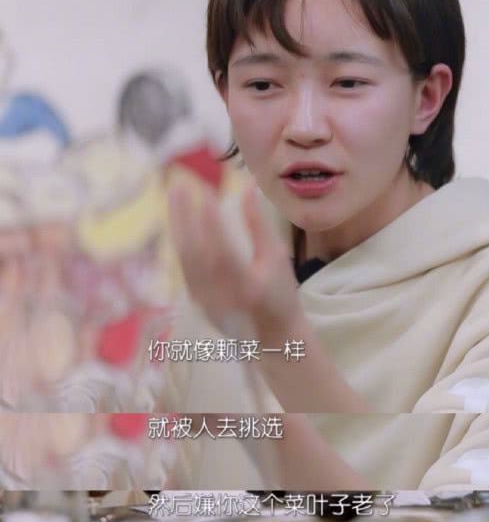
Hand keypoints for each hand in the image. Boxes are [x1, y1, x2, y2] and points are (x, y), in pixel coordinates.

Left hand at [167, 183, 302, 338]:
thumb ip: (260, 226)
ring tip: (175, 197)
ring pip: (184, 258)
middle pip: (194, 252)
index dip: (211, 221)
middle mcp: (220, 296)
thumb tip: (246, 189)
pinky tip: (179, 221)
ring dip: (177, 224)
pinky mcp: (195, 300)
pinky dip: (181, 240)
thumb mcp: (278, 259)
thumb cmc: (281, 295)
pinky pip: (184, 265)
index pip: (222, 250)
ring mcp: (204, 300)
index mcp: (247, 287)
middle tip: (178, 184)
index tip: (204, 191)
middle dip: (183, 215)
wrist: (272, 337)